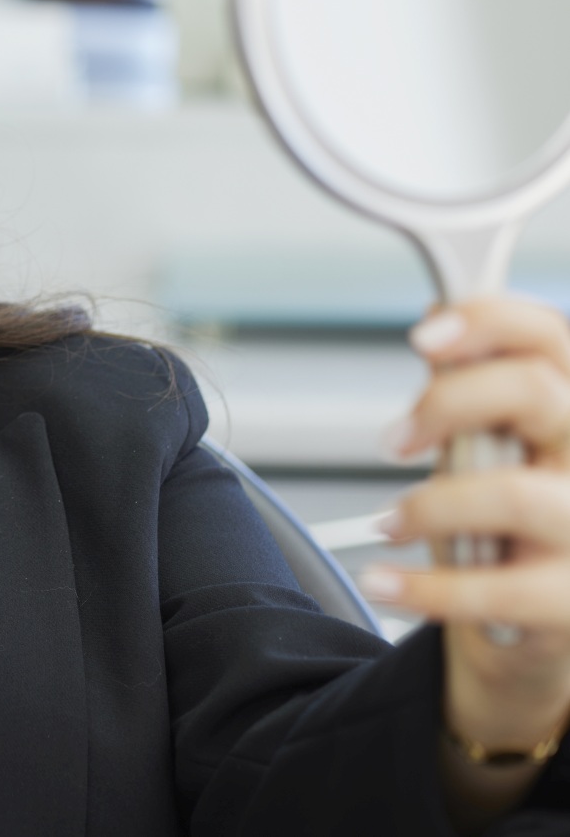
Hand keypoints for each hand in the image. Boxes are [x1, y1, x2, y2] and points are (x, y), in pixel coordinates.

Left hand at [368, 296, 569, 770]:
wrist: (532, 614)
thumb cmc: (506, 515)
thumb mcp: (491, 438)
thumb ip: (471, 387)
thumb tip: (438, 326)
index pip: (550, 335)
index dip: (488, 321)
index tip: (423, 337)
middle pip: (536, 390)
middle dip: (446, 404)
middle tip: (393, 441)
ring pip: (514, 494)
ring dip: (430, 505)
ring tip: (391, 523)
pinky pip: (498, 590)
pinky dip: (424, 587)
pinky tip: (385, 582)